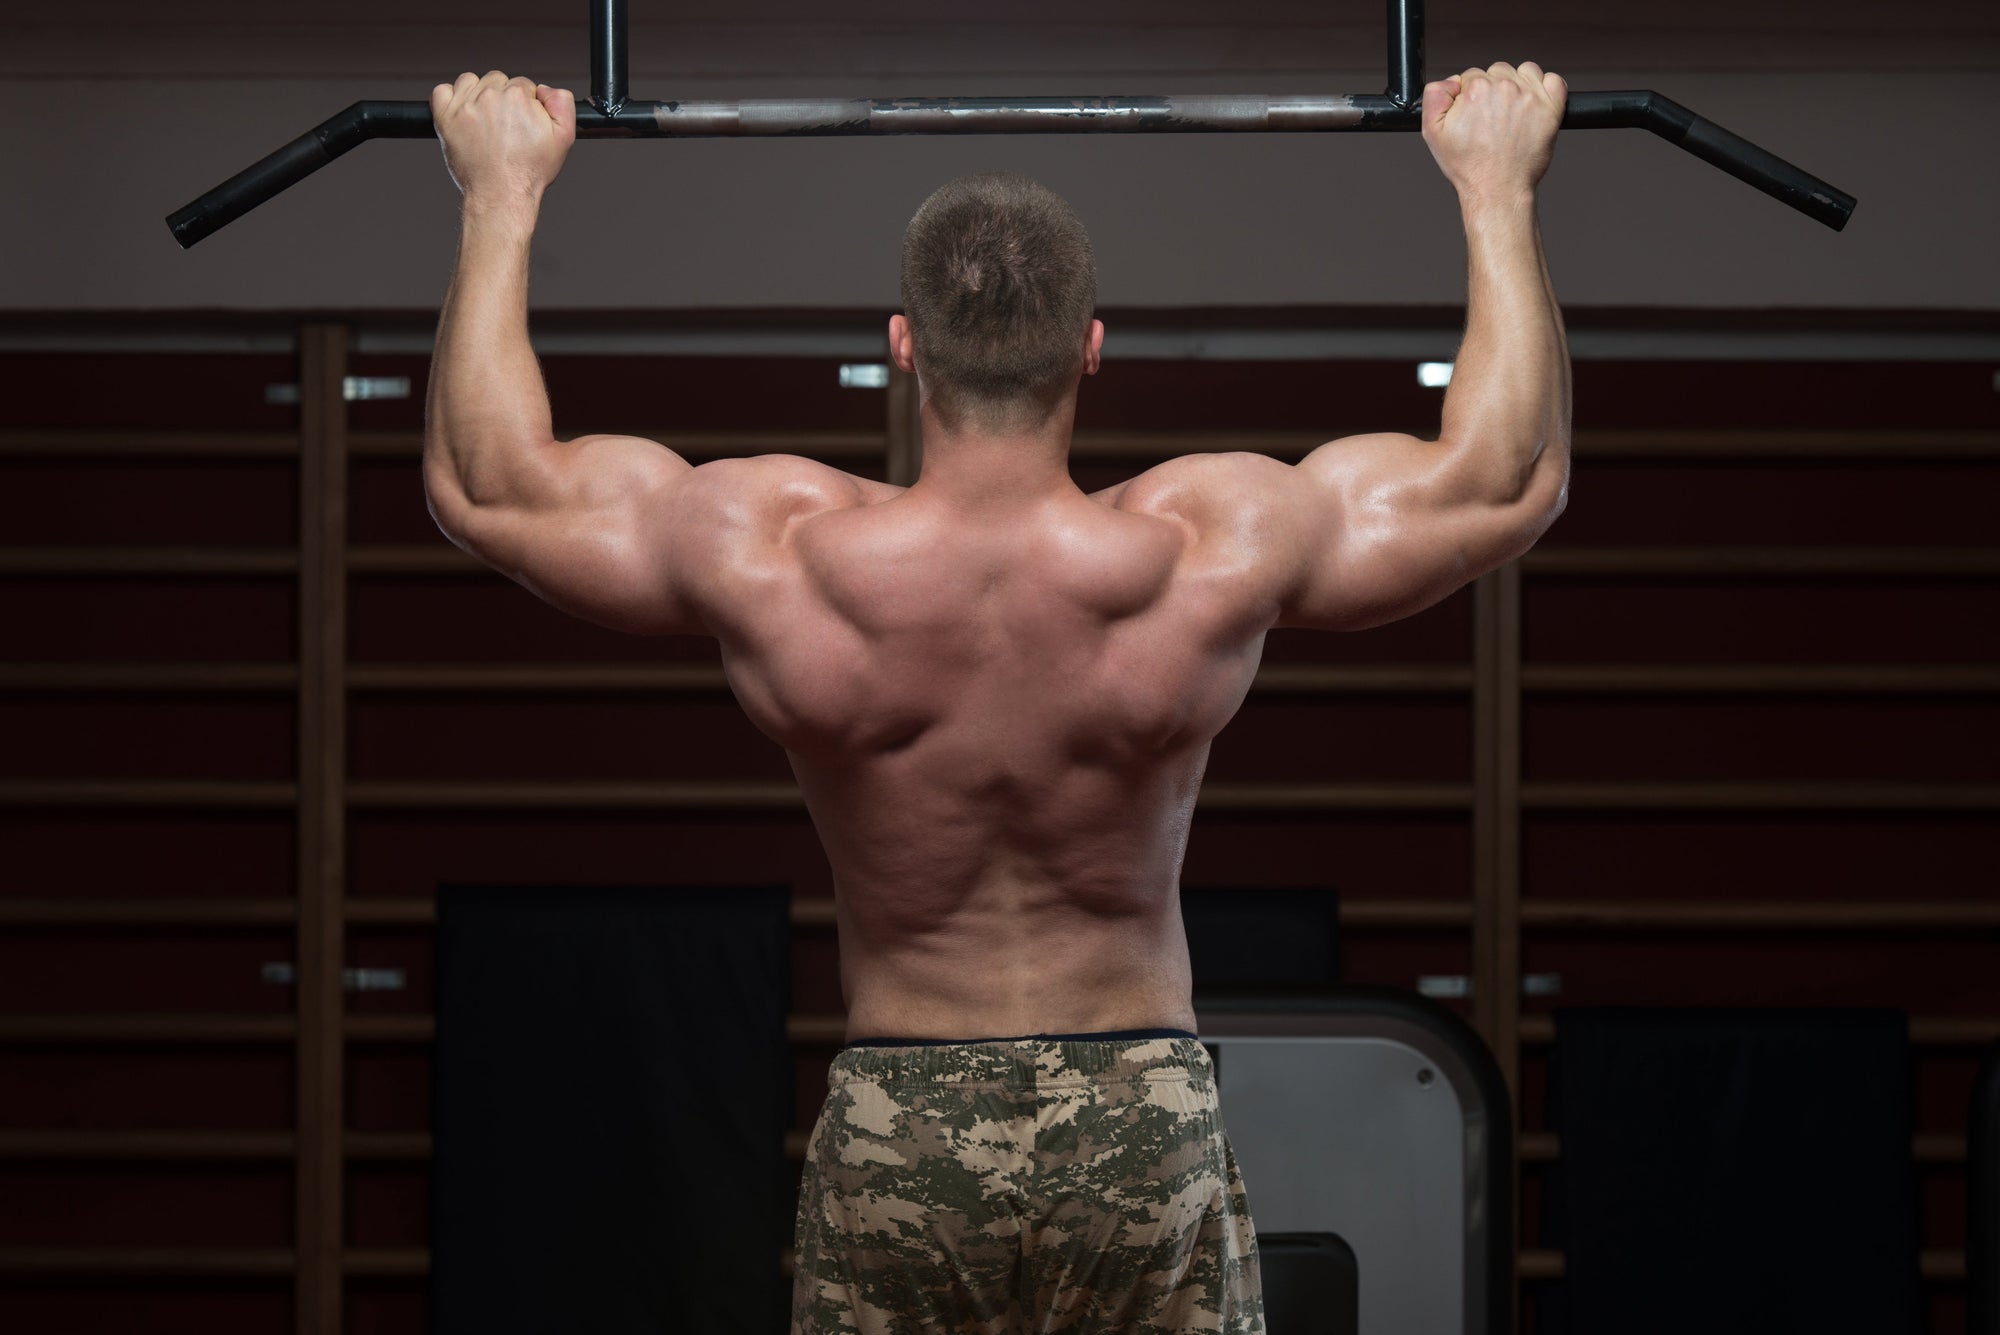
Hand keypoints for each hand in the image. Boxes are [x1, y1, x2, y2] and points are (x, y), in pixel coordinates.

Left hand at [431, 71, 575, 203]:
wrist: (502, 193)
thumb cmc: (529, 171)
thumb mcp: (564, 138)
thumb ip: (563, 104)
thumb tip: (546, 89)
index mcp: (517, 96)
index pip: (522, 84)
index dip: (525, 103)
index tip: (521, 121)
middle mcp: (490, 96)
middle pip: (497, 80)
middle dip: (502, 98)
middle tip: (504, 125)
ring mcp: (465, 105)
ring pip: (470, 82)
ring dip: (477, 94)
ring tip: (484, 120)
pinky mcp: (446, 117)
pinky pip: (442, 91)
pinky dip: (450, 98)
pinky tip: (462, 114)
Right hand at [1421, 62, 1565, 203]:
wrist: (1497, 188)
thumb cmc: (1468, 165)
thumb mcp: (1432, 132)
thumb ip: (1434, 96)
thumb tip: (1451, 80)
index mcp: (1477, 89)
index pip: (1473, 76)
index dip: (1470, 96)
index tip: (1474, 115)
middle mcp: (1505, 87)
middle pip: (1498, 71)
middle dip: (1493, 90)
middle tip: (1492, 119)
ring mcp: (1531, 96)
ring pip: (1525, 72)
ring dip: (1519, 85)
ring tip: (1512, 113)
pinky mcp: (1551, 107)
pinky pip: (1555, 80)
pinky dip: (1546, 88)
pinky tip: (1534, 106)